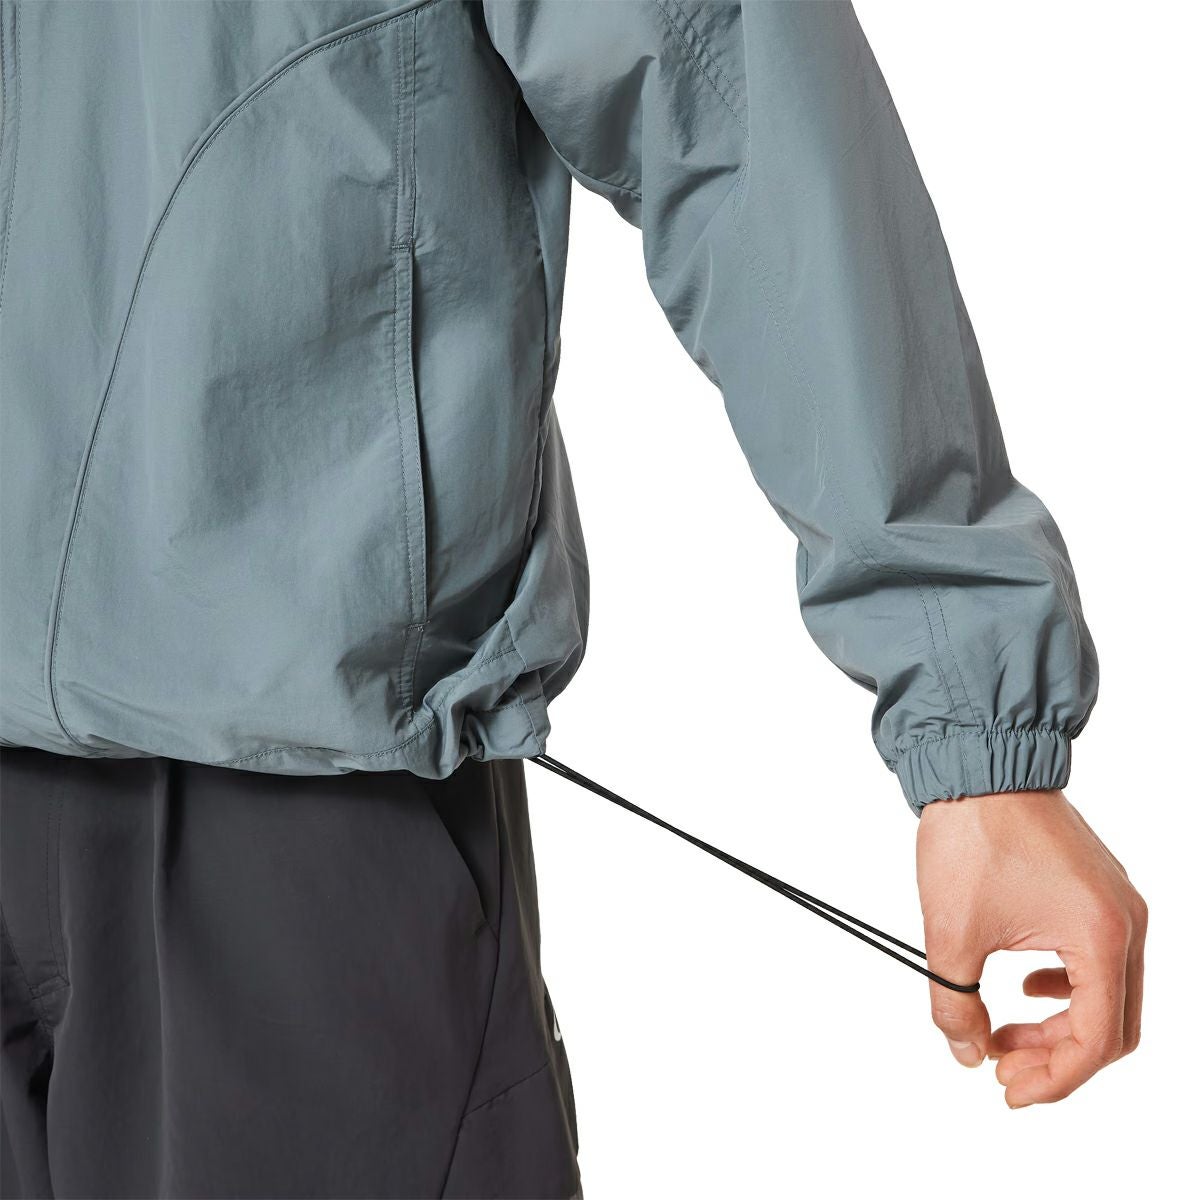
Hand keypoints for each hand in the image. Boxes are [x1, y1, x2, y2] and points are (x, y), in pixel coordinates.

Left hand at [915, 788, 1145, 1107]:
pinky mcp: (1099, 890)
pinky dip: (1065, 986)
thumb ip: (955, 1005)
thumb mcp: (951, 933)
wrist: (978, 763)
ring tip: (1005, 1031)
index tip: (1007, 1090)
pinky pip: (1100, 960)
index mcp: (1101, 938)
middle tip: (1004, 1068)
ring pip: (1107, 995)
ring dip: (1059, 1024)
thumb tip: (967, 1052)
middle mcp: (1125, 924)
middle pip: (1112, 1026)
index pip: (1095, 1041)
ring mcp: (1118, 904)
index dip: (1054, 1080)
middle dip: (1058, 1058)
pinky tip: (1024, 985)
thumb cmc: (972, 835)